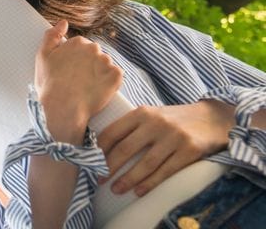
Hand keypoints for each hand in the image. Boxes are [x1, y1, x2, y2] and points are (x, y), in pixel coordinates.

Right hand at [34, 20, 122, 142]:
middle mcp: (94, 48)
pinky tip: (97, 90)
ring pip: (105, 66)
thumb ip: (52, 35)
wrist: (64, 108)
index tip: (70, 71)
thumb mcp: (43, 56)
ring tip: (87, 87)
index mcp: (78, 42)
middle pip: (95, 55)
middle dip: (89, 65)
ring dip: (99, 74)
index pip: (82, 47)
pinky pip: (115, 76)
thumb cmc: (50, 83)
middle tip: (78, 80)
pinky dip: (109, 83)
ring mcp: (106, 62)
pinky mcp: (117, 76)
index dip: (76, 60)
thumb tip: (63, 22)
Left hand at [97, 100, 232, 195]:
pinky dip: (150, 183)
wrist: (213, 118)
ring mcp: (173, 136)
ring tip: (116, 189)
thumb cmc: (175, 120)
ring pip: (145, 163)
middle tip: (99, 180)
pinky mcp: (190, 150)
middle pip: (125, 149)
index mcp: (141, 113)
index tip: (91, 163)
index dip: (99, 149)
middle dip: (109, 167)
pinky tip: (139, 191)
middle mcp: (156, 123)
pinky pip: (166, 170)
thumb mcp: (152, 115)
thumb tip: (103, 146)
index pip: (113, 132)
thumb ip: (132, 126)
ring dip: (128, 179)